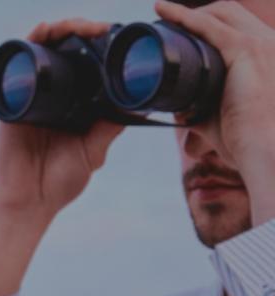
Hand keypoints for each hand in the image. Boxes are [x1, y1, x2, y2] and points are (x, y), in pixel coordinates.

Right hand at [0, 19, 124, 224]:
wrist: (28, 200)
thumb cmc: (60, 183)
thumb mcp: (94, 151)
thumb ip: (111, 126)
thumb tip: (142, 101)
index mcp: (76, 104)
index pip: (87, 63)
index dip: (100, 44)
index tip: (117, 34)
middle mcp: (54, 95)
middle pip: (67, 50)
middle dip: (83, 29)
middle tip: (102, 27)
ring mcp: (33, 95)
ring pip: (45, 51)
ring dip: (61, 29)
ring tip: (80, 26)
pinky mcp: (13, 101)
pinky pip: (19, 65)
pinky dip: (30, 43)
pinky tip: (44, 30)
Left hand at [155, 1, 274, 184]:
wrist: (265, 152)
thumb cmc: (247, 143)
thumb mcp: (223, 118)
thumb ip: (202, 109)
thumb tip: (177, 110)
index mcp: (271, 58)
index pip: (240, 29)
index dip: (212, 27)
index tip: (185, 32)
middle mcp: (272, 45)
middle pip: (232, 14)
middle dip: (200, 15)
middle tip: (169, 24)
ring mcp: (263, 44)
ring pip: (222, 13)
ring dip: (190, 13)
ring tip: (162, 15)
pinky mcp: (247, 50)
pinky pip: (209, 25)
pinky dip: (183, 15)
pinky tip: (162, 10)